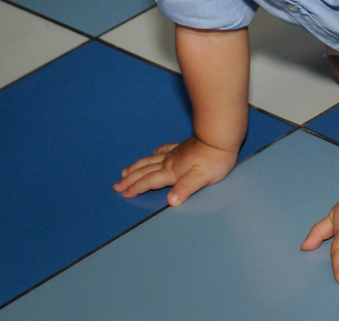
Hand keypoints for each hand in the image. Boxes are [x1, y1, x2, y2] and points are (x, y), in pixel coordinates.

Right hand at [113, 136, 237, 205]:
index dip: (136, 188)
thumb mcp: (201, 178)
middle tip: (117, 185)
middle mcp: (170, 162)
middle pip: (145, 171)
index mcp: (172, 172)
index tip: (124, 193)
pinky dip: (155, 153)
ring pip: (151, 160)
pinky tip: (154, 152)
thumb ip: (185, 188)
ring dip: (137, 166)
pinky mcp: (183, 146)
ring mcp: (175, 153)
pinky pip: (164, 149)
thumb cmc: (215, 160)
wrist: (221, 138)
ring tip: (126, 171)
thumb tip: (171, 201)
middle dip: (130, 179)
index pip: (150, 181)